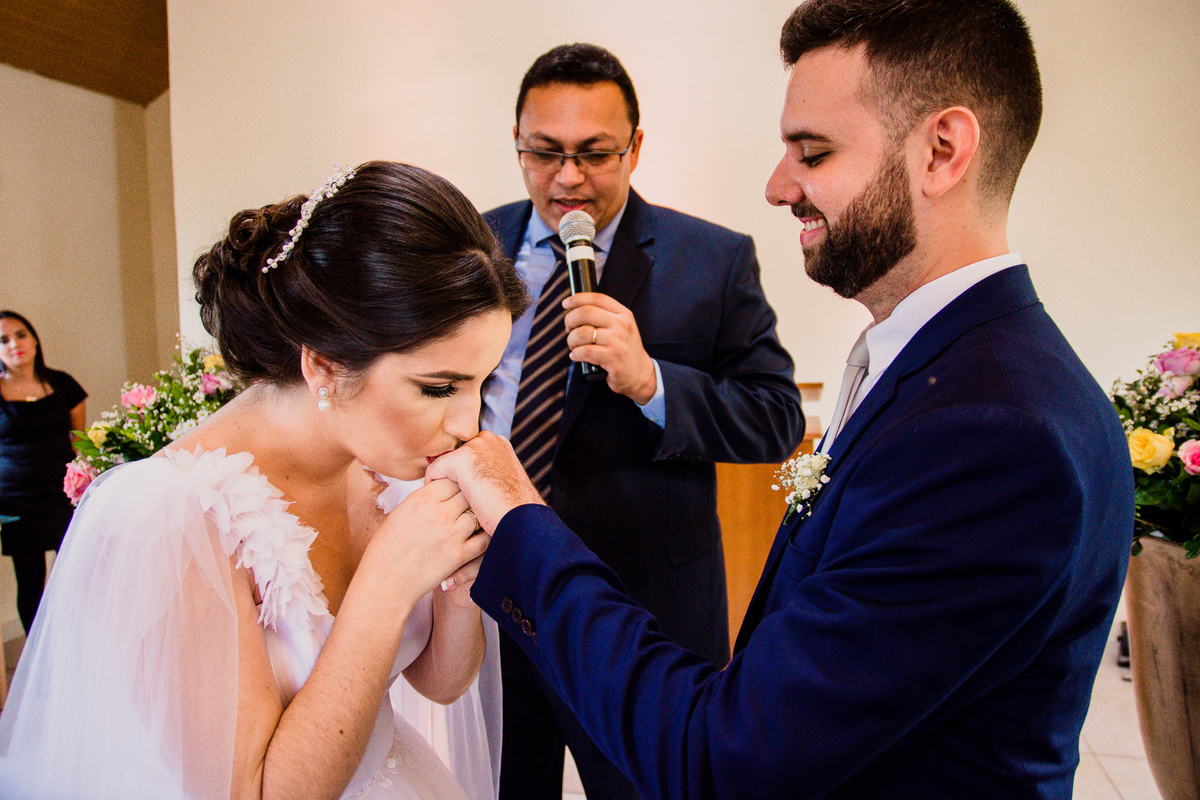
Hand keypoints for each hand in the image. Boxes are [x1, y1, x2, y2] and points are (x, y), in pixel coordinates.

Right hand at [364, 477, 489, 604]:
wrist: (385, 582)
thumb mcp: (398, 513)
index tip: (453, 492)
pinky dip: (484, 536)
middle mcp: (438, 513)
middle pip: (467, 493)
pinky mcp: (460, 555)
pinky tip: (478, 536)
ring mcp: (451, 534)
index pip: (450, 480)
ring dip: (475, 516)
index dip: (454, 485)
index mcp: (420, 499)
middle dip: (467, 498)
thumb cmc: (386, 549)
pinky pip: (483, 539)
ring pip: (477, 514)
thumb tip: (441, 491)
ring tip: (471, 521)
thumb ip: (422, 500)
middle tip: (465, 505)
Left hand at [425, 432, 543, 533]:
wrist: (521, 517)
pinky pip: (434, 470)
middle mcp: (487, 440)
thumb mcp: (502, 482)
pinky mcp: (461, 459)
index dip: (462, 472)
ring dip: (443, 480)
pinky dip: (434, 485)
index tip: (460, 490)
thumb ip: (487, 472)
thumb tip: (467, 478)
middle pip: (455, 455)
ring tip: (445, 500)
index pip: (468, 453)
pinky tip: (441, 502)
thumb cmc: (513, 508)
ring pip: (444, 462)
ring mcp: (474, 447)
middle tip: (449, 496)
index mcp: (498, 444)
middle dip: (451, 474)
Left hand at [562, 292, 656, 403]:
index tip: (566, 303)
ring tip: (573, 346)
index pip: (597, 298)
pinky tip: (576, 356)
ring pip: (582, 333)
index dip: (577, 298)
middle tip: (569, 329)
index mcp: (623, 314)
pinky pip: (585, 351)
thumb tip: (576, 309)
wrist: (640, 374)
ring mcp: (617, 341)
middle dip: (570, 320)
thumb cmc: (625, 350)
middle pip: (586, 312)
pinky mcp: (612, 357)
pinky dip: (575, 354)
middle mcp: (621, 325)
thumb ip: (604, 316)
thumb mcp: (622, 327)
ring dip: (571, 340)